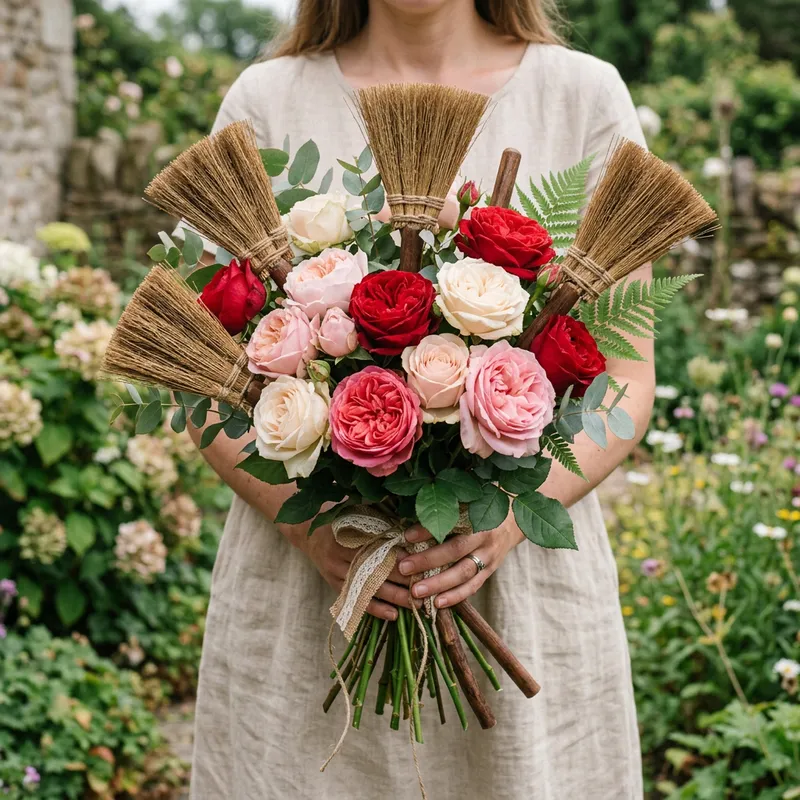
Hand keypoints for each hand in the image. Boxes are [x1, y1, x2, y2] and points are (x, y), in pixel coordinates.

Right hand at [301, 526, 416, 621]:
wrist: (310, 534)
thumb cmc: (341, 520)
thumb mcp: (357, 515)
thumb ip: (379, 522)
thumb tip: (410, 530)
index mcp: (348, 534)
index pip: (378, 547)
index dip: (399, 555)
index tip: (419, 561)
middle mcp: (341, 555)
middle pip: (376, 569)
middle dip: (402, 578)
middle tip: (424, 585)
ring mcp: (337, 573)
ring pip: (369, 588)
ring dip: (394, 597)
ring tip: (415, 604)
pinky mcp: (336, 586)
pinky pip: (357, 601)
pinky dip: (376, 609)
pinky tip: (393, 614)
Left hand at [397, 517, 523, 608]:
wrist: (514, 520)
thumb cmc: (481, 508)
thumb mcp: (467, 502)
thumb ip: (446, 510)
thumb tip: (411, 521)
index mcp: (477, 515)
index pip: (451, 523)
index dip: (428, 530)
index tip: (406, 536)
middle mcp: (485, 536)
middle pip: (455, 550)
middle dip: (428, 560)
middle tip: (403, 568)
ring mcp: (489, 556)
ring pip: (463, 573)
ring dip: (439, 584)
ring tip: (416, 592)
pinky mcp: (490, 570)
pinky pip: (472, 586)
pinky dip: (455, 596)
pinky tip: (437, 603)